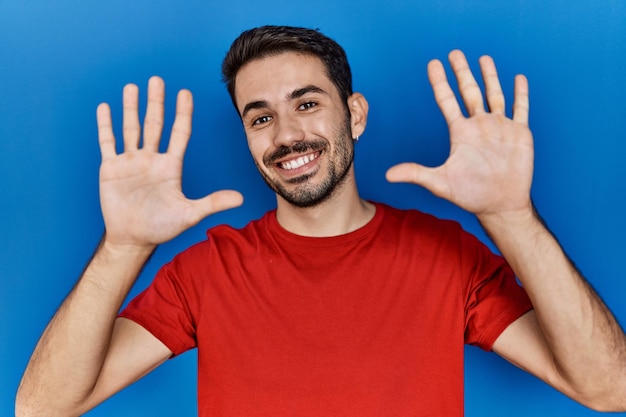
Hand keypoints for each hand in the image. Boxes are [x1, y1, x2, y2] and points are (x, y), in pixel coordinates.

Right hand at [96, 76, 242, 247]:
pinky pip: (108, 142)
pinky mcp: (111, 169)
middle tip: (157, 79)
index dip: (182, 113)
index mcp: (170, 166)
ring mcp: (131, 162)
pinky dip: (106, 126)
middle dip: (156, 102)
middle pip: (154, 124)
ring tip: (132, 87)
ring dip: (131, 108)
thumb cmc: (162, 227)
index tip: (185, 93)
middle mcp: (151, 159)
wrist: (133, 239)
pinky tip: (105, 108)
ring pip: (131, 128)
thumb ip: (213, 203)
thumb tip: (240, 199)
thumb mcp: (189, 214)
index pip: (179, 133)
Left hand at [386, 50, 532, 217]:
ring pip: (494, 95)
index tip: (433, 64)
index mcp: (461, 133)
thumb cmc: (470, 195)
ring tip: (484, 58)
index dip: (440, 82)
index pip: (447, 100)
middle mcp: (479, 126)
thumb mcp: (440, 183)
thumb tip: (388, 175)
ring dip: (490, 77)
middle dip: (462, 72)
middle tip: (454, 53)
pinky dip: (521, 93)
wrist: (500, 205)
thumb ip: (416, 174)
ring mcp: (499, 128)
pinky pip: (521, 108)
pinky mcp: (519, 133)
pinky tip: (518, 78)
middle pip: (469, 92)